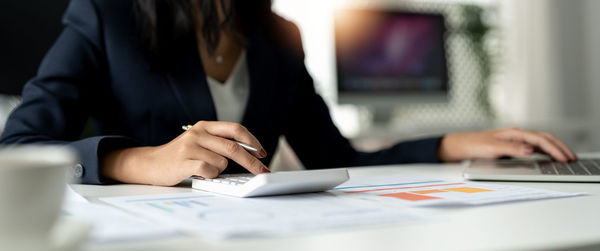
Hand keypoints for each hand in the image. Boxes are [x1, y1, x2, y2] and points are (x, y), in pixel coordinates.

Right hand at [101, 121, 268, 185]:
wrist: (150, 164)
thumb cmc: (180, 156)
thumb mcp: (200, 143)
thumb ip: (220, 144)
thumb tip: (250, 153)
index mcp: (205, 126)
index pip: (235, 129)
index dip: (252, 141)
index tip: (262, 153)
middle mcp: (198, 133)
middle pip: (233, 147)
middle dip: (251, 161)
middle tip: (262, 170)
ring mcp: (190, 146)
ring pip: (222, 162)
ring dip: (219, 171)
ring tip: (205, 170)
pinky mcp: (184, 160)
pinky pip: (209, 171)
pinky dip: (209, 176)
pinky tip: (199, 174)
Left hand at [438, 127, 576, 162]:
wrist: (462, 145)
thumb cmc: (475, 145)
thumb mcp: (493, 149)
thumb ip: (513, 149)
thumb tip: (531, 150)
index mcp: (514, 133)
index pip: (540, 140)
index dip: (554, 149)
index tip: (564, 158)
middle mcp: (517, 134)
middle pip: (544, 138)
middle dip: (559, 147)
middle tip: (572, 158)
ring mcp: (516, 139)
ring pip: (541, 141)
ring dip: (554, 148)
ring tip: (566, 157)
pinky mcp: (513, 145)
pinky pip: (534, 146)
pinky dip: (545, 151)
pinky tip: (550, 157)